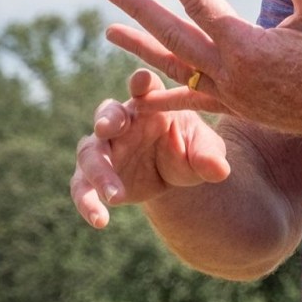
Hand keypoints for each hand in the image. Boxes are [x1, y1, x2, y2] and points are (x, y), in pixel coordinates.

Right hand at [70, 67, 231, 227]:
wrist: (173, 175)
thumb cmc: (189, 149)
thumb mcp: (204, 151)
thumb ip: (209, 157)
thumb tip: (220, 170)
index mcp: (150, 104)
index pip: (145, 87)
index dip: (141, 83)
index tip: (141, 81)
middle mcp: (123, 120)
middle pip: (107, 113)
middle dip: (106, 119)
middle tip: (106, 129)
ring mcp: (104, 147)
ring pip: (90, 152)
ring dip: (99, 172)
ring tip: (116, 197)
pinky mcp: (93, 174)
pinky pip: (81, 185)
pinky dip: (86, 202)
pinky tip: (99, 220)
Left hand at [103, 0, 301, 137]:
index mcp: (248, 45)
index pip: (200, 3)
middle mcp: (230, 72)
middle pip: (173, 36)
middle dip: (141, 11)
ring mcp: (229, 94)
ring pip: (174, 68)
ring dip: (141, 49)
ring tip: (110, 32)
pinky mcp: (234, 108)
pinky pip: (191, 101)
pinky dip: (165, 98)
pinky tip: (140, 98)